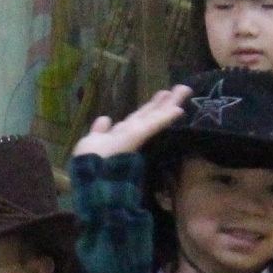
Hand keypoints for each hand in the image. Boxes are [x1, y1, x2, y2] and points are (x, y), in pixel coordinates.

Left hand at [70, 85, 191, 160]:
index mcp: (121, 136)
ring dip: (169, 104)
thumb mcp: (90, 144)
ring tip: (184, 89)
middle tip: (183, 88)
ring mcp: (134, 137)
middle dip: (165, 102)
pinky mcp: (134, 139)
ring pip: (153, 117)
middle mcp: (131, 135)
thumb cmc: (88, 167)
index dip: (151, 107)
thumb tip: (106, 118)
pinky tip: (177, 110)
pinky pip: (150, 126)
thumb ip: (99, 131)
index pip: (138, 118)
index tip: (164, 94)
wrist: (89, 184)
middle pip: (150, 114)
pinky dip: (163, 118)